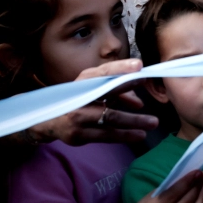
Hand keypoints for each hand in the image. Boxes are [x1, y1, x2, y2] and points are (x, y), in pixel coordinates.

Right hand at [25, 59, 158, 145]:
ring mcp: (78, 116)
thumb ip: (116, 91)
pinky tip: (139, 135)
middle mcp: (80, 95)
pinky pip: (106, 135)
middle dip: (130, 91)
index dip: (122, 68)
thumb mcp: (93, 90)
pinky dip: (125, 135)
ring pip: (110, 118)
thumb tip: (140, 102)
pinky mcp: (79, 135)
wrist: (49, 120)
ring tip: (153, 122)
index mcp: (84, 80)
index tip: (140, 66)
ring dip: (134, 121)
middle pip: (107, 92)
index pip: (104, 71)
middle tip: (148, 89)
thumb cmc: (79, 100)